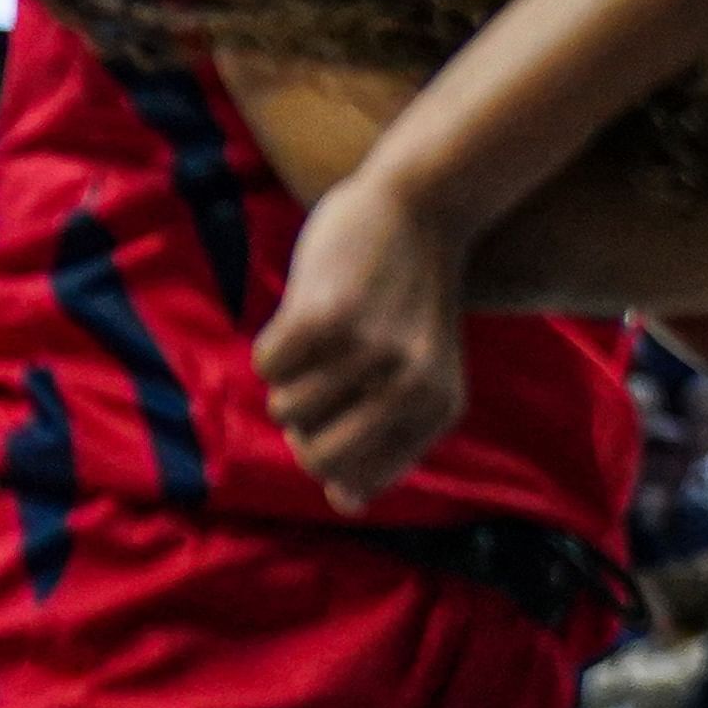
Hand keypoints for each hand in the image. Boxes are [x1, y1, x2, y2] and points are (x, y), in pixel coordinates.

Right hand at [259, 163, 475, 513]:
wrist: (425, 204)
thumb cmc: (411, 295)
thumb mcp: (423, 371)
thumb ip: (390, 439)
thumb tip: (346, 503)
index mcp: (440, 409)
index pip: (353, 481)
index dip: (329, 450)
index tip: (344, 405)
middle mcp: (411, 387)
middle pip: (313, 454)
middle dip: (303, 423)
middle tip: (325, 374)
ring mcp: (369, 353)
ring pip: (284, 408)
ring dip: (291, 375)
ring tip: (328, 332)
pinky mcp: (327, 318)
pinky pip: (267, 364)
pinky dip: (274, 341)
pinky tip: (311, 309)